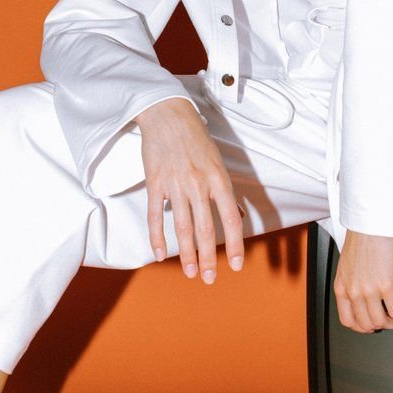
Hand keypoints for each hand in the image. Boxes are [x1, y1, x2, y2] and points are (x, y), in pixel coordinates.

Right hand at [134, 97, 244, 283]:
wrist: (167, 114)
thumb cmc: (195, 135)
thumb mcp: (217, 160)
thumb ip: (224, 189)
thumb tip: (235, 214)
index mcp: (218, 178)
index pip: (231, 219)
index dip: (235, 244)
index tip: (236, 264)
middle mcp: (199, 184)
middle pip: (206, 230)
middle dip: (209, 258)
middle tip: (209, 278)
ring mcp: (175, 185)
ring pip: (182, 228)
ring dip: (186, 254)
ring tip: (189, 272)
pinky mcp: (155, 183)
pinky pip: (156, 215)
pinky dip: (157, 237)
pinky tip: (159, 254)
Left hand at [333, 229, 392, 331]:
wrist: (370, 225)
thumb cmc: (361, 239)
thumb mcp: (347, 266)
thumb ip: (351, 284)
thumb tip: (362, 298)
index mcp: (341, 287)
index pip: (347, 320)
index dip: (361, 327)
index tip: (369, 325)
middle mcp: (353, 292)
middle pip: (366, 324)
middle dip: (379, 325)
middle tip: (387, 321)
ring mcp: (369, 291)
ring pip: (381, 322)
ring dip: (392, 323)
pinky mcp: (387, 286)